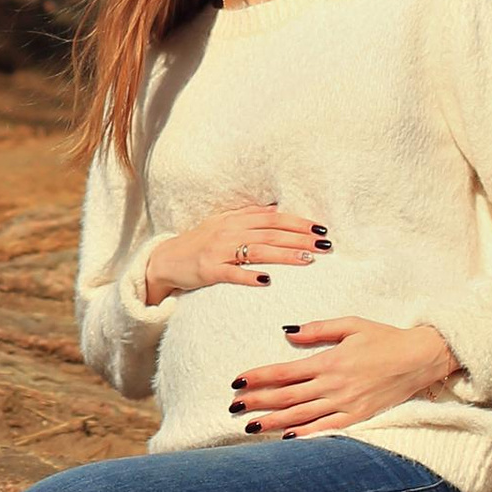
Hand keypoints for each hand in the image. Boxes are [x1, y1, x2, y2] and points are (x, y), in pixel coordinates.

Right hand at [142, 202, 328, 306]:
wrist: (166, 259)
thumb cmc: (199, 243)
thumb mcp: (223, 224)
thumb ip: (248, 217)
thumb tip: (275, 211)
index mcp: (235, 219)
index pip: (273, 219)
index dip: (298, 222)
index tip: (321, 228)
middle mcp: (229, 231)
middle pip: (271, 233)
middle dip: (300, 238)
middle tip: (325, 245)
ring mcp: (219, 251)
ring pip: (258, 250)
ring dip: (285, 255)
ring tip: (308, 260)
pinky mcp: (209, 270)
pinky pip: (232, 273)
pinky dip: (250, 276)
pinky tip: (267, 281)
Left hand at [233, 318, 456, 439]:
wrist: (420, 359)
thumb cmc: (385, 338)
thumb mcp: (351, 324)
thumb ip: (318, 329)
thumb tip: (288, 332)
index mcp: (330, 361)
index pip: (285, 372)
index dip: (259, 377)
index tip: (237, 381)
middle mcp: (335, 386)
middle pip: (287, 396)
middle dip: (258, 402)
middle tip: (233, 406)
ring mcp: (346, 404)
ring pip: (302, 416)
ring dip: (274, 422)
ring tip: (250, 427)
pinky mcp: (359, 417)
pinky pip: (327, 428)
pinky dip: (306, 434)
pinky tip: (287, 438)